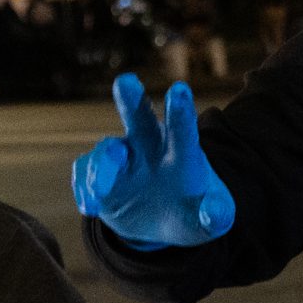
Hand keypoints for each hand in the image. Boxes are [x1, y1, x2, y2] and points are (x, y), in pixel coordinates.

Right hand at [71, 75, 235, 249]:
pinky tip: (91, 207)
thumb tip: (214, 216)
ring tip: (105, 181)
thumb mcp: (210, 220)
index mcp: (182, 151)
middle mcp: (148, 146)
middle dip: (132, 99)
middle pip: (139, 117)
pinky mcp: (97, 177)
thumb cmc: (192, 212)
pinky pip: (86, 178)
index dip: (180, 111)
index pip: (182, 129)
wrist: (161, 221)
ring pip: (107, 152)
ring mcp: (120, 160)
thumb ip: (216, 216)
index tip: (179, 90)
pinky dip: (86, 190)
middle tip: (127, 81)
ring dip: (104, 161)